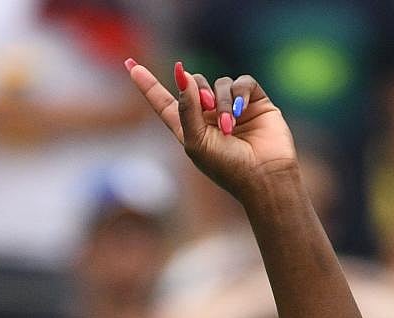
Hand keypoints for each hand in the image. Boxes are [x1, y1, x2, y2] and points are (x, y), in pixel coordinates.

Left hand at [126, 61, 297, 202]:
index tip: (130, 66)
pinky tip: (242, 111)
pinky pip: (242, 82)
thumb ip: (186, 108)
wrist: (264, 176)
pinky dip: (239, 93)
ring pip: (219, 83)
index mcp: (189, 129)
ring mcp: (231, 107)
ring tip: (229, 125)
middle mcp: (208, 116)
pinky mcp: (254, 101)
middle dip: (197, 91)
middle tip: (206, 109)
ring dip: (220, 101)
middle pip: (194, 84)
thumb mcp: (197, 142)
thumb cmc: (227, 168)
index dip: (148, 85)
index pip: (164, 103)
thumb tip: (183, 75)